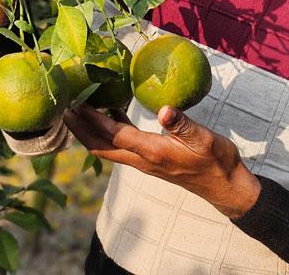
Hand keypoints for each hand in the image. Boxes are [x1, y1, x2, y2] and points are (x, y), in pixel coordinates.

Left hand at [63, 104, 261, 219]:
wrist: (224, 185)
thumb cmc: (216, 159)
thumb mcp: (203, 137)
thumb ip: (182, 123)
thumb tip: (165, 110)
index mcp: (152, 152)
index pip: (115, 135)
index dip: (94, 120)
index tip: (77, 104)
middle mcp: (142, 160)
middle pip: (100, 147)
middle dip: (80, 130)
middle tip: (64, 109)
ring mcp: (144, 162)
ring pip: (108, 149)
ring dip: (90, 132)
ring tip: (79, 110)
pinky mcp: (149, 160)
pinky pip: (121, 146)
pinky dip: (109, 131)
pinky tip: (112, 111)